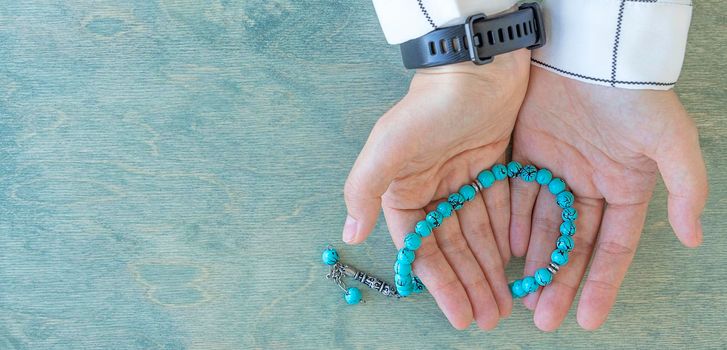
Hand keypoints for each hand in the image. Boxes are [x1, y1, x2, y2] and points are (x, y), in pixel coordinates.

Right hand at [342, 50, 530, 328]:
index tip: (461, 315)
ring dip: (490, 268)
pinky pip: (499, 211)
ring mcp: (462, 180)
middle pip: (453, 248)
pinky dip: (507, 237)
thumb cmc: (427, 109)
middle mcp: (431, 190)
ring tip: (506, 303)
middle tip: (490, 318)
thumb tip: (348, 235)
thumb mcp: (387, 149)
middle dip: (471, 284)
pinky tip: (518, 263)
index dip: (441, 284)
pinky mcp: (492, 168)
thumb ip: (364, 192)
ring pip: (478, 234)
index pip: (422, 248)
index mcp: (403, 191)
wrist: (474, 68)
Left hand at [509, 67, 707, 330]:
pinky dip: (511, 221)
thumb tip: (693, 238)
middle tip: (542, 316)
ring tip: (520, 293)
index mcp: (624, 190)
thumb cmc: (636, 98)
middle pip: (571, 243)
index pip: (611, 248)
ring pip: (541, 224)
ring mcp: (556, 170)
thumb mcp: (671, 144)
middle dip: (558, 280)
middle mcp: (589, 186)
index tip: (586, 319)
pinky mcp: (527, 153)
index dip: (600, 283)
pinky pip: (518, 195)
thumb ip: (687, 190)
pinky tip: (505, 249)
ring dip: (532, 258)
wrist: (592, 53)